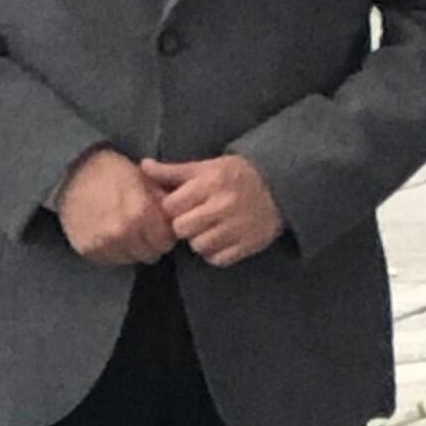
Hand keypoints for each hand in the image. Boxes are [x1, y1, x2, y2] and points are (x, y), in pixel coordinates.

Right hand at [57, 147, 176, 266]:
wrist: (73, 174)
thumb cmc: (114, 173)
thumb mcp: (145, 179)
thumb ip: (163, 202)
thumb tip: (181, 217)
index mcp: (141, 213)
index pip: (166, 241)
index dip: (166, 234)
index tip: (161, 227)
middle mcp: (123, 232)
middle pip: (151, 254)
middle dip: (151, 242)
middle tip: (144, 229)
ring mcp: (104, 243)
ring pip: (131, 259)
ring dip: (133, 248)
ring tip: (127, 230)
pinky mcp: (88, 250)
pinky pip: (111, 260)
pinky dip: (115, 251)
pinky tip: (112, 234)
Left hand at [141, 154, 284, 267]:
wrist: (281, 187)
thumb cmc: (237, 175)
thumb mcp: (208, 166)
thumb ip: (174, 171)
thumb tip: (143, 166)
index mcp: (212, 182)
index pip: (171, 206)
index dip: (172, 207)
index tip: (182, 205)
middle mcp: (224, 205)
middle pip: (182, 228)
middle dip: (184, 225)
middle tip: (195, 219)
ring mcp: (238, 227)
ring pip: (198, 246)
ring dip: (199, 240)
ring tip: (209, 230)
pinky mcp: (249, 245)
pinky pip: (218, 259)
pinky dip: (215, 253)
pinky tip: (221, 240)